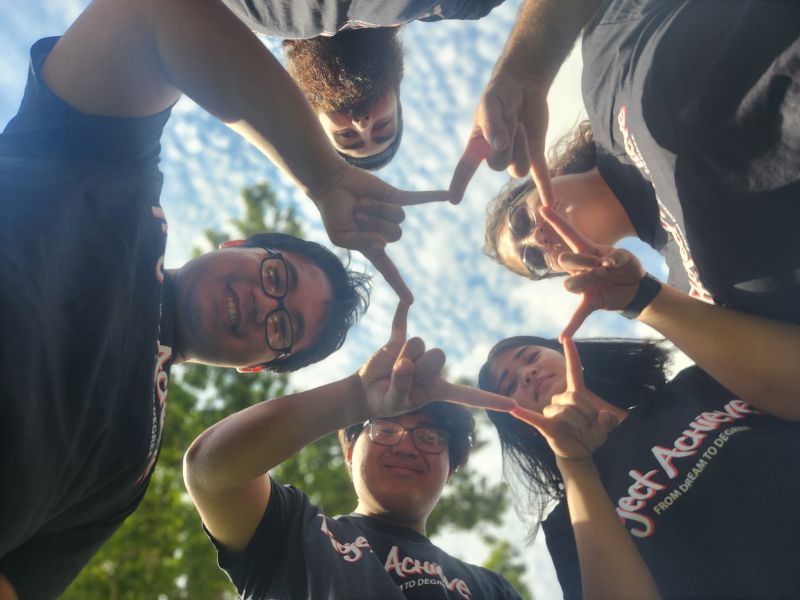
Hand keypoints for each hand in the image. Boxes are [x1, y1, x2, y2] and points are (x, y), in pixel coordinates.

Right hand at [310, 164, 449, 302]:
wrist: (332, 185)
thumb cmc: (333, 214)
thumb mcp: (340, 236)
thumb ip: (360, 243)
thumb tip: (383, 244)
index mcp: (372, 248)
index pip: (389, 271)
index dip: (399, 286)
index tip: (410, 301)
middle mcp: (385, 234)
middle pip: (395, 235)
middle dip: (373, 221)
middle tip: (357, 213)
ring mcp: (391, 215)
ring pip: (399, 216)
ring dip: (378, 208)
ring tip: (362, 202)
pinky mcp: (396, 197)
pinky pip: (418, 199)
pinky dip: (433, 197)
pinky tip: (448, 197)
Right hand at [357, 304, 517, 418]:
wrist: (365, 391)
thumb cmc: (384, 400)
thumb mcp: (394, 401)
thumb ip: (402, 386)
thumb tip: (406, 364)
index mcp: (438, 389)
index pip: (468, 395)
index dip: (489, 400)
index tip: (514, 405)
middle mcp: (432, 370)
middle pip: (439, 356)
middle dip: (418, 366)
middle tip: (401, 377)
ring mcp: (416, 353)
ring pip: (420, 342)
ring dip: (403, 353)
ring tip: (392, 367)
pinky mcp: (398, 341)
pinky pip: (401, 324)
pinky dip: (401, 314)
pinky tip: (405, 301)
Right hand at [449, 71, 554, 207]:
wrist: (521, 85)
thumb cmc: (500, 94)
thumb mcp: (491, 105)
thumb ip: (493, 125)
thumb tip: (500, 146)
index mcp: (478, 146)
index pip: (465, 168)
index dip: (459, 183)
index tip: (453, 199)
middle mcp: (495, 155)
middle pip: (499, 167)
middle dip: (507, 142)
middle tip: (511, 119)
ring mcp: (516, 155)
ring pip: (519, 170)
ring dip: (522, 147)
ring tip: (521, 125)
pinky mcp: (536, 152)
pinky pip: (540, 174)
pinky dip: (545, 187)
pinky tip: (550, 202)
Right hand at [511, 339, 617, 460]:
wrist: (582, 453)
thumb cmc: (592, 435)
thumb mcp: (606, 426)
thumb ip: (608, 420)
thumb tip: (601, 419)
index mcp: (576, 393)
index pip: (573, 370)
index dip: (571, 354)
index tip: (567, 338)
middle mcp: (561, 399)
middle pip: (574, 396)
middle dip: (588, 412)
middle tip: (594, 426)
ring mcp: (551, 412)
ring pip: (564, 410)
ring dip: (579, 423)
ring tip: (582, 432)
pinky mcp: (545, 426)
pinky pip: (532, 418)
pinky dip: (523, 414)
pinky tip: (513, 409)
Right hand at [541, 206, 645, 338]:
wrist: (636, 288)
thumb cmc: (628, 268)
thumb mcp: (626, 258)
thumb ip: (615, 258)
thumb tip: (604, 265)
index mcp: (589, 251)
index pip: (569, 234)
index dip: (556, 221)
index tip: (543, 207)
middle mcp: (582, 267)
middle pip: (568, 260)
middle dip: (578, 261)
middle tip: (592, 264)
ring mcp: (584, 285)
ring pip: (572, 284)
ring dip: (582, 283)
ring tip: (600, 279)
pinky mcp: (590, 302)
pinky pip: (578, 315)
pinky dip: (571, 326)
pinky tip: (563, 337)